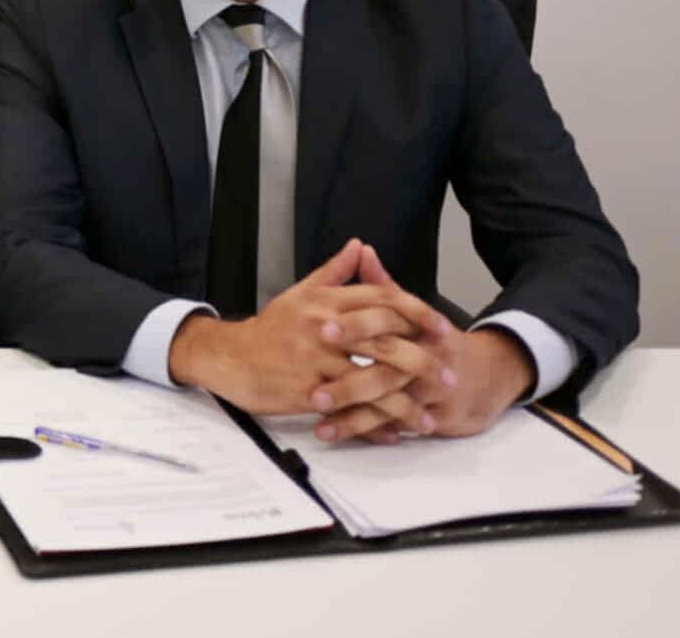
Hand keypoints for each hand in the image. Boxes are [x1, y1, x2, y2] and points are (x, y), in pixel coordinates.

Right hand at [168, 238, 455, 424]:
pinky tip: (393, 433)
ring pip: (372, 381)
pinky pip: (350, 411)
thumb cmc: (270, 329)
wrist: (231, 357)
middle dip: (423, 362)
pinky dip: (375, 425)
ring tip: (429, 418)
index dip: (418, 314)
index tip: (443, 329)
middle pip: (386, 343)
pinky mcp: (308, 391)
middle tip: (449, 377)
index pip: (383, 301)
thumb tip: (359, 247)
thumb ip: (335, 272)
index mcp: (326, 301)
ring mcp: (316, 361)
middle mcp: (324, 327)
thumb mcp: (301, 293)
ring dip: (405, 403)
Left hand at [313, 246, 533, 442]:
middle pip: (389, 369)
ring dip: (353, 414)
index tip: (322, 328)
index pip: (387, 321)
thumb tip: (361, 251)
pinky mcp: (434, 417)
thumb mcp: (414, 312)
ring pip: (390, 404)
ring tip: (318, 415)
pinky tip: (337, 432)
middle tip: (315, 389)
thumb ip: (383, 286)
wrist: (488, 377)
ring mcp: (432, 391)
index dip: (356, 324)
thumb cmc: (438, 342)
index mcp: (418, 326)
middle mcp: (428, 358)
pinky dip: (367, 430)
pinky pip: (396, 425)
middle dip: (350, 381)